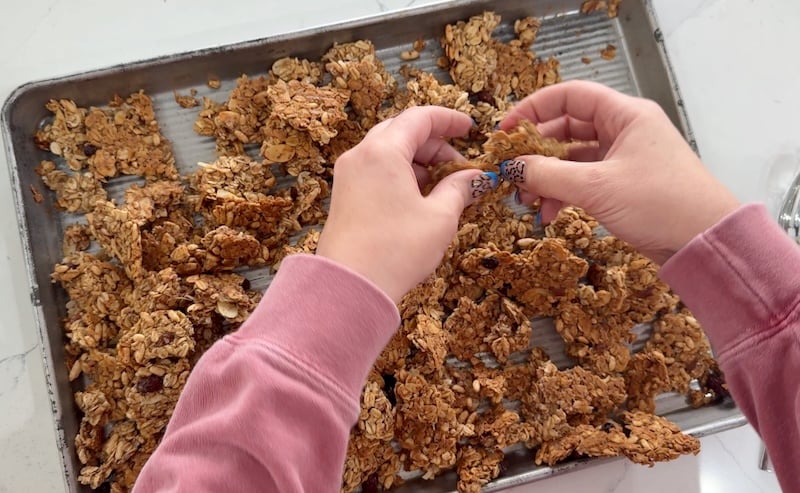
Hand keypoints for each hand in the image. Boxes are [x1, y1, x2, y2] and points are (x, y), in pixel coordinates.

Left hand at [317, 106, 498, 301]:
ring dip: (417, 161)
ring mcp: (347, 175)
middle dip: (433, 143)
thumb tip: (476, 178)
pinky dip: (399, 175)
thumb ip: (459, 188)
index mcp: (383, 151)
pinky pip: (375, 171)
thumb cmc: (396, 250)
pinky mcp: (344, 196)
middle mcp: (360, 156)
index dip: (448, 119)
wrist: (350, 286)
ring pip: (387, 151)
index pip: (419, 117)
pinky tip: (417, 198)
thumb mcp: (440, 217)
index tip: (469, 128)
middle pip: (401, 131)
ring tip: (441, 186)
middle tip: (458, 164)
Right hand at [499, 81, 739, 264]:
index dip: (533, 109)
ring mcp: (624, 158)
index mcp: (625, 115)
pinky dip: (563, 193)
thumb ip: (547, 175)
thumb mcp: (596, 187)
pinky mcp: (623, 185)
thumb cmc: (659, 203)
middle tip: (510, 171)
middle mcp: (624, 130)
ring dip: (547, 176)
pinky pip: (583, 180)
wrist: (704, 243)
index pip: (569, 95)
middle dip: (536, 150)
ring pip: (572, 157)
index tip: (506, 131)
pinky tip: (549, 213)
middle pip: (566, 127)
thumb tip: (509, 168)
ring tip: (526, 200)